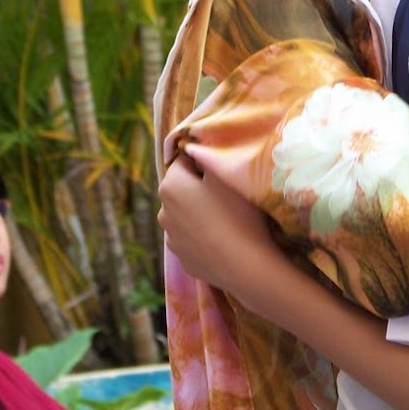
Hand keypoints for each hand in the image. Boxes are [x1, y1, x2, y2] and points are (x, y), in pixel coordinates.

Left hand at [159, 153, 282, 293]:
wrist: (245, 265)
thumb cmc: (237, 213)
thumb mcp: (225, 172)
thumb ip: (209, 152)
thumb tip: (200, 144)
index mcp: (170, 186)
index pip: (185, 159)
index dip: (206, 160)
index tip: (224, 168)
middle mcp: (163, 212)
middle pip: (184, 187)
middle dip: (201, 185)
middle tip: (229, 190)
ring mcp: (172, 239)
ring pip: (187, 213)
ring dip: (201, 210)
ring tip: (228, 216)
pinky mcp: (184, 260)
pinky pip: (193, 237)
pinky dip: (204, 233)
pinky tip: (225, 236)